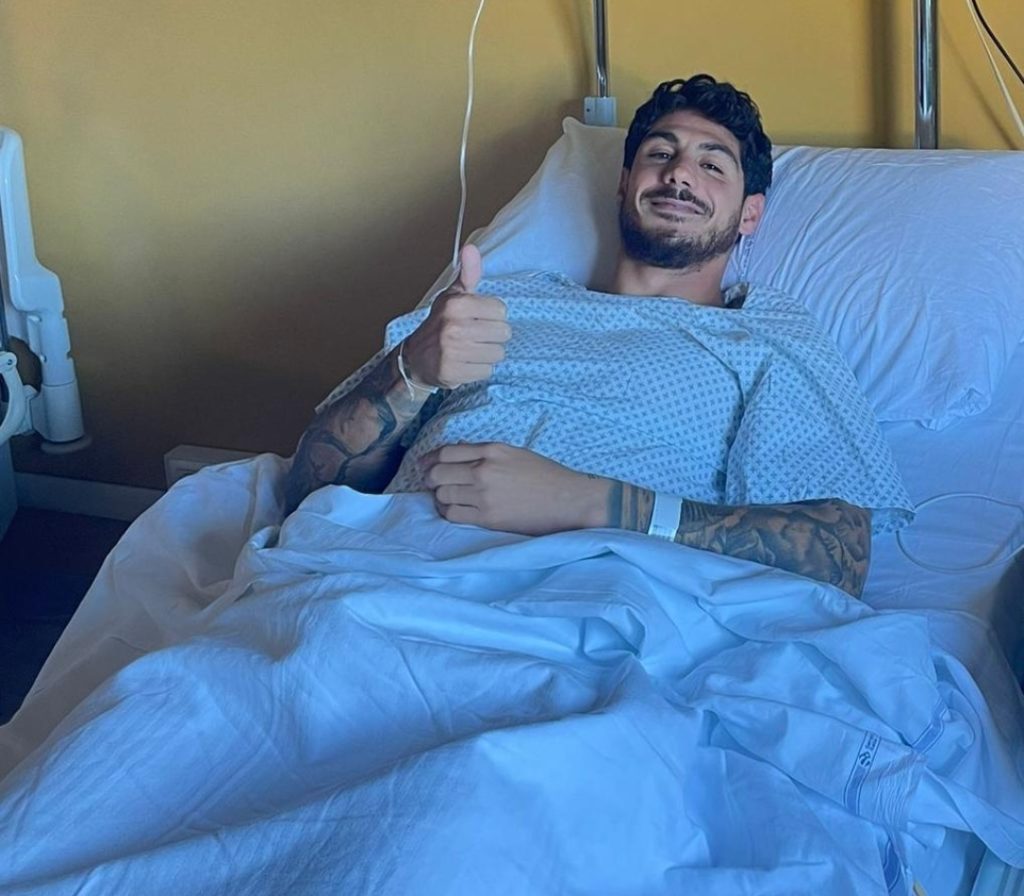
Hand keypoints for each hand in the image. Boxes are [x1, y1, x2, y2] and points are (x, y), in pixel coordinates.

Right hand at [400, 245, 510, 389]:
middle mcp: (453, 327)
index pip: (501, 310)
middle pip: (503, 333)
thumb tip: (471, 248)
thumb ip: (468, 273)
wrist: (415, 358)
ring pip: (497, 354)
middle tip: (476, 336)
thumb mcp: (452, 295)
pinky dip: (478, 369)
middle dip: (493, 336)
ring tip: (471, 350)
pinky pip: (486, 371)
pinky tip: (465, 363)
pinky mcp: (453, 372)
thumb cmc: (440, 324)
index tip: (478, 318)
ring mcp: (452, 351)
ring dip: (487, 354)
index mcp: (456, 304)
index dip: (493, 316)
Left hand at [420, 442, 611, 534]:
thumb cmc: (546, 475)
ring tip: (443, 498)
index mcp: (492, 450)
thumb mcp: (515, 453)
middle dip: (429, 479)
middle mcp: (484, 470)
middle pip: (438, 474)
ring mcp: (484, 495)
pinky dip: (447, 511)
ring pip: (442, 495)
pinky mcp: (487, 518)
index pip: (447, 452)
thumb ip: (485, 453)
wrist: (569, 500)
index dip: (429, 459)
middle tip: (430, 483)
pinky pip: (453, 514)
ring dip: (438, 496)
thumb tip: (456, 457)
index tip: (424, 465)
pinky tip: (452, 510)